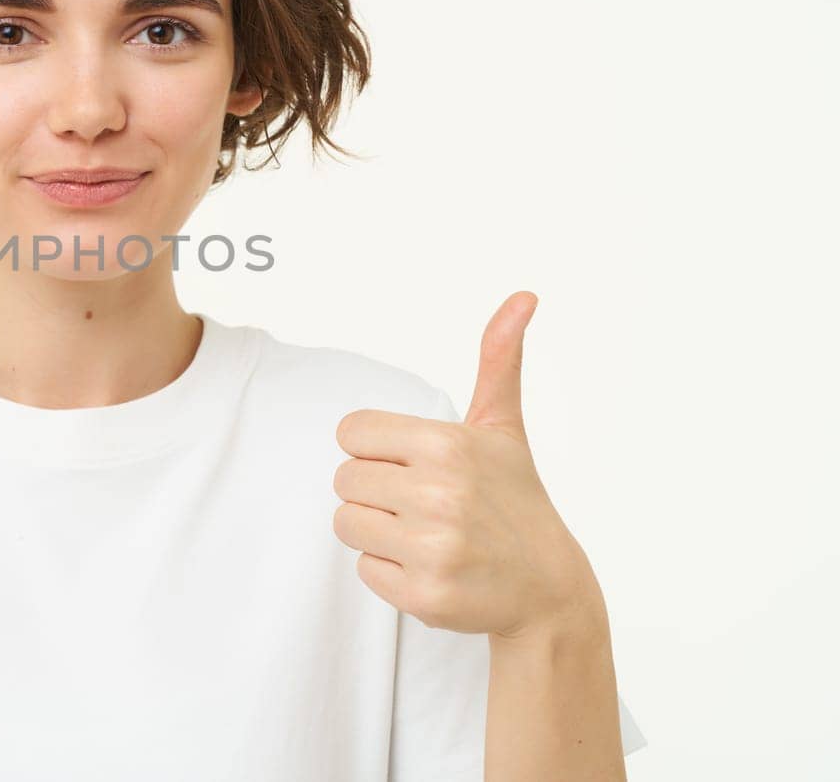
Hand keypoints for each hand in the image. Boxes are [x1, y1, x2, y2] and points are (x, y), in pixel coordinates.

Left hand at [331, 292, 599, 638]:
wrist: (548, 589)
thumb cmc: (515, 500)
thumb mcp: (503, 428)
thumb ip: (499, 360)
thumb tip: (523, 296)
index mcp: (446, 445)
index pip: (350, 433)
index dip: (375, 450)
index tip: (411, 464)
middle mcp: (438, 495)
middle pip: (343, 481)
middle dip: (375, 491)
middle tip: (421, 503)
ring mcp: (431, 549)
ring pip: (345, 525)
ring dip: (377, 531)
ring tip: (424, 534)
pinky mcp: (423, 596)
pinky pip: (363, 570)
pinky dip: (390, 572)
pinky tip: (431, 567)